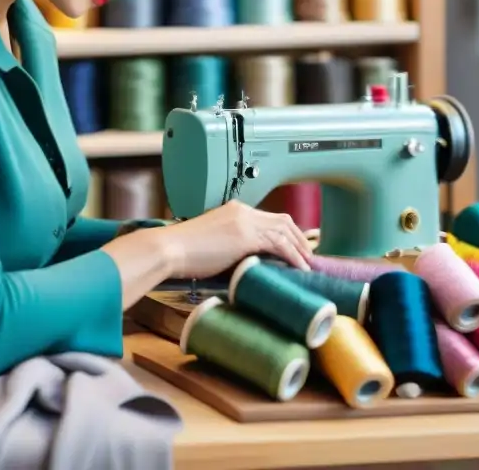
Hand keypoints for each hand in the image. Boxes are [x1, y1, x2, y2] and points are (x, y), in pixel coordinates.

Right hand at [158, 201, 311, 279]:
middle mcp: (242, 211)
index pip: (269, 217)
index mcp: (234, 210)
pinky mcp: (245, 236)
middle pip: (283, 220)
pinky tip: (299, 268)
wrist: (169, 249)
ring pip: (284, 231)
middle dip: (299, 238)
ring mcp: (244, 222)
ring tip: (308, 265)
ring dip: (300, 249)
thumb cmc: (183, 251)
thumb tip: (251, 261)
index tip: (295, 246)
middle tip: (308, 256)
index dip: (286, 232)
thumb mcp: (214, 243)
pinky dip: (292, 256)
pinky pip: (278, 244)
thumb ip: (234, 246)